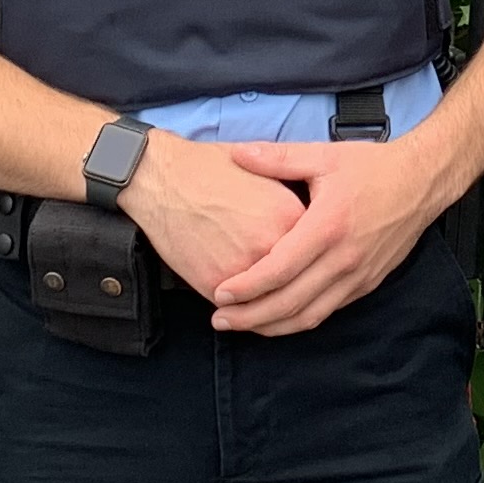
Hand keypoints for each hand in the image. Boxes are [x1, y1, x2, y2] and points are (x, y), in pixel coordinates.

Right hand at [121, 129, 306, 297]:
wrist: (165, 179)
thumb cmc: (211, 170)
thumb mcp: (265, 174)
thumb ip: (293, 201)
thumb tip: (311, 222)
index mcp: (294, 217)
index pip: (317, 253)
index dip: (313, 263)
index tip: (310, 266)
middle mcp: (276, 246)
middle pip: (298, 283)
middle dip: (298, 291)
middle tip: (294, 293)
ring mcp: (247, 269)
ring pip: (271, 305)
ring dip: (270, 312)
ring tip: (267, 308)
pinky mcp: (217, 286)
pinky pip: (239, 310)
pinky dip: (242, 312)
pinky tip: (241, 308)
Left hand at [206, 137, 447, 335]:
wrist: (423, 181)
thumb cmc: (373, 167)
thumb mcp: (324, 155)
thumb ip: (277, 158)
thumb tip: (236, 153)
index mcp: (328, 226)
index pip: (279, 269)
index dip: (247, 287)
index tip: (220, 292)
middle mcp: (344, 259)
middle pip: (290, 303)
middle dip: (250, 317)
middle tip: (220, 319)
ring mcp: (358, 276)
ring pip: (309, 316)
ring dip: (272, 326)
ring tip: (242, 326)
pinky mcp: (367, 284)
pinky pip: (328, 312)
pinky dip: (299, 320)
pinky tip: (278, 318)